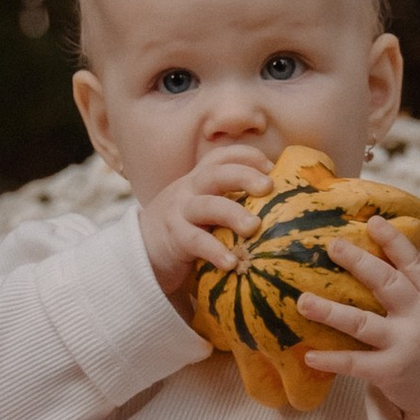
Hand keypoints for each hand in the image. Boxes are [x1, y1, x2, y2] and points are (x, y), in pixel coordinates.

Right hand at [138, 154, 267, 306]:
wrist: (140, 250)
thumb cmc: (185, 229)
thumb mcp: (204, 208)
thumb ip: (230, 202)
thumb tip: (279, 208)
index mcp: (200, 179)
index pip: (222, 157)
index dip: (246, 156)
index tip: (271, 166)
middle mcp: (189, 189)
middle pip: (216, 174)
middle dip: (243, 176)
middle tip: (268, 186)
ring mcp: (179, 212)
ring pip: (206, 206)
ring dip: (232, 213)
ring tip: (253, 226)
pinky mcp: (173, 238)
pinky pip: (195, 241)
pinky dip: (214, 250)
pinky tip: (232, 262)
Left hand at [296, 222, 419, 419]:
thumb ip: (415, 285)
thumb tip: (377, 250)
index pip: (414, 263)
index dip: (393, 241)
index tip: (372, 222)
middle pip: (386, 283)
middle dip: (358, 262)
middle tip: (332, 245)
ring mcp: (405, 345)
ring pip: (362, 323)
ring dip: (330, 311)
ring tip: (303, 301)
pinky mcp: (391, 372)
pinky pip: (355, 363)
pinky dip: (331, 359)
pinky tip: (308, 356)